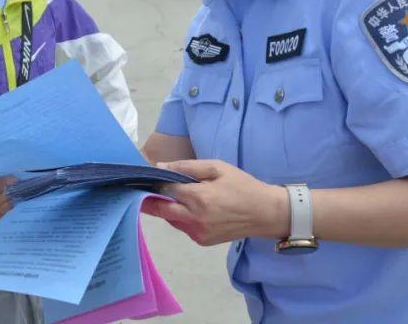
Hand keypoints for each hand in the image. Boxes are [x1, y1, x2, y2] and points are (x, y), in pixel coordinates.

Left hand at [140, 160, 287, 246]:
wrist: (265, 214)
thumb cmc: (242, 186)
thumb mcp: (217, 168)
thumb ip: (187, 166)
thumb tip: (160, 167)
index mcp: (199, 198)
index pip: (165, 189)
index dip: (155, 181)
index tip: (148, 175)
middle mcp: (194, 219)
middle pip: (160, 210)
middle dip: (149, 199)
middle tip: (142, 188)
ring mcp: (197, 233)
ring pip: (170, 219)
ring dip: (166, 207)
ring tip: (170, 195)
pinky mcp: (201, 241)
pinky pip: (182, 227)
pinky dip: (180, 216)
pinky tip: (189, 207)